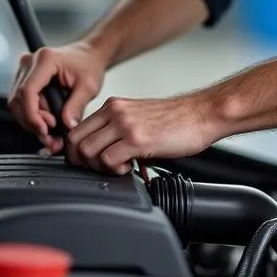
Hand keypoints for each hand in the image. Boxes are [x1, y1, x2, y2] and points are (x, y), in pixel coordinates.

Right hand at [8, 41, 107, 152]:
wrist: (89, 55)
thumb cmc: (89, 65)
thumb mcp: (89, 86)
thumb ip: (77, 106)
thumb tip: (66, 126)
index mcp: (46, 59)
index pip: (27, 91)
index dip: (32, 115)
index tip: (44, 130)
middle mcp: (30, 62)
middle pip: (18, 100)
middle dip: (33, 122)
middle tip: (51, 136)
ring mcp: (25, 70)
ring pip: (17, 104)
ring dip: (32, 122)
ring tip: (52, 133)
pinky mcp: (25, 79)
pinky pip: (22, 103)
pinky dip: (33, 116)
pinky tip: (47, 124)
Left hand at [66, 93, 220, 173]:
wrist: (202, 113)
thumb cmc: (177, 119)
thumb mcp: (139, 117)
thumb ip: (118, 130)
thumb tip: (101, 153)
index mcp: (113, 106)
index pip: (75, 129)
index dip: (77, 151)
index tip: (87, 162)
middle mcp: (115, 112)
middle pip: (74, 140)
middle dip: (80, 162)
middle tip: (98, 169)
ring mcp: (124, 124)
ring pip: (86, 151)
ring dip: (98, 167)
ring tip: (118, 168)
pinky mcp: (136, 139)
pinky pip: (108, 160)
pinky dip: (115, 171)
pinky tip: (130, 168)